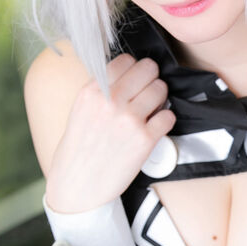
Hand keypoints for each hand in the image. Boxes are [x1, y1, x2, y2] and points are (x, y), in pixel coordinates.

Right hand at [45, 55, 174, 213]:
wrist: (78, 185)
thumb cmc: (79, 149)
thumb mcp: (80, 109)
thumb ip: (101, 89)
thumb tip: (127, 72)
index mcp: (92, 91)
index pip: (125, 60)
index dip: (134, 69)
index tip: (134, 79)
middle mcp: (110, 101)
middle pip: (148, 69)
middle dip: (151, 79)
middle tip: (146, 92)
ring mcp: (129, 120)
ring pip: (161, 89)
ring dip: (159, 98)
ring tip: (149, 110)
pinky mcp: (144, 140)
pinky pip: (168, 116)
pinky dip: (165, 120)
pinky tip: (154, 127)